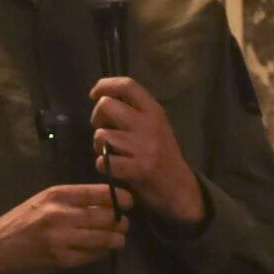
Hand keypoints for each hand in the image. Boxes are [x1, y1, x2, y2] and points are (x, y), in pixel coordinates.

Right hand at [0, 183, 130, 273]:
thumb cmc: (22, 220)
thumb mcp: (44, 201)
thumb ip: (73, 200)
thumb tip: (108, 202)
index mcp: (57, 195)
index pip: (100, 193)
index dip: (121, 198)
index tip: (129, 202)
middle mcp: (61, 215)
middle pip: (108, 217)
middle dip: (121, 222)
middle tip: (124, 224)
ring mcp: (62, 238)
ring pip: (105, 238)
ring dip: (117, 239)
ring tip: (117, 239)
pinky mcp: (63, 260)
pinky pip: (94, 256)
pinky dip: (102, 253)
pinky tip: (101, 250)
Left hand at [90, 77, 202, 226]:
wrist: (179, 188)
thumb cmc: (162, 156)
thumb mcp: (155, 126)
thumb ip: (134, 112)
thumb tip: (102, 99)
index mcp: (154, 111)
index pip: (127, 85)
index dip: (105, 85)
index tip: (94, 94)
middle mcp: (149, 125)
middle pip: (106, 105)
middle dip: (96, 117)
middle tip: (103, 129)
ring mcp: (143, 147)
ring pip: (101, 135)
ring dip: (99, 145)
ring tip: (110, 152)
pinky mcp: (137, 169)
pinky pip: (103, 161)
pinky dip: (103, 165)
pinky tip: (114, 168)